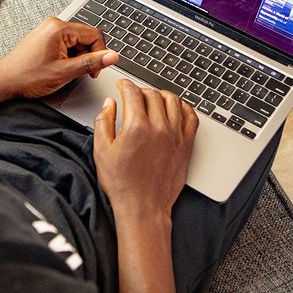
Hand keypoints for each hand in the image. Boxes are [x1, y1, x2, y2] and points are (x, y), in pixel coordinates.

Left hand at [0, 17, 118, 102]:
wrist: (4, 81)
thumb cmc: (27, 76)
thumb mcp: (64, 72)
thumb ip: (91, 63)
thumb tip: (111, 56)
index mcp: (59, 28)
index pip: (94, 34)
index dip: (100, 53)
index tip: (96, 69)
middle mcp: (54, 24)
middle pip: (86, 37)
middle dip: (88, 56)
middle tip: (80, 73)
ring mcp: (49, 30)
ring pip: (77, 42)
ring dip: (77, 57)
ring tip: (64, 71)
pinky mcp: (46, 37)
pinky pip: (66, 44)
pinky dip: (68, 56)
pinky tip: (59, 67)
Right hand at [93, 79, 197, 219]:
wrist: (143, 208)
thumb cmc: (122, 184)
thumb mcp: (101, 151)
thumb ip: (103, 122)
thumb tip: (109, 104)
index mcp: (136, 127)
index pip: (133, 92)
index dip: (125, 85)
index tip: (122, 85)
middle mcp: (159, 128)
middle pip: (152, 94)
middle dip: (140, 90)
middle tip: (133, 94)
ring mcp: (175, 135)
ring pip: (173, 101)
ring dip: (161, 95)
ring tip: (153, 98)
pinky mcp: (186, 145)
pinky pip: (191, 116)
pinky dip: (183, 107)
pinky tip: (175, 108)